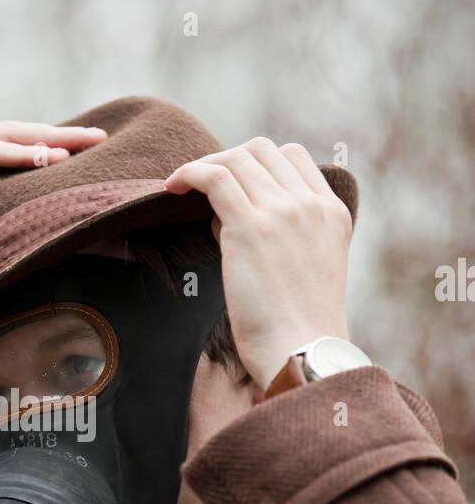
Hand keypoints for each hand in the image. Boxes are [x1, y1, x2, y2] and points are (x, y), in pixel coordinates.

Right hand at [0, 120, 107, 348]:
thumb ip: (18, 221)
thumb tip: (76, 228)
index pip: (11, 147)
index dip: (51, 146)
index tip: (90, 152)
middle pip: (12, 136)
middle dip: (58, 136)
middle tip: (99, 138)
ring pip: (4, 137)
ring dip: (49, 140)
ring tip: (88, 144)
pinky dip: (22, 154)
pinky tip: (55, 159)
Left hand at [164, 138, 352, 389]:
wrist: (304, 353)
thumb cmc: (297, 328)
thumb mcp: (304, 269)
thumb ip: (277, 236)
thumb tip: (225, 218)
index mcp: (332, 212)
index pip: (294, 158)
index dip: (258, 165)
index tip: (235, 187)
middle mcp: (311, 204)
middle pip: (262, 150)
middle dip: (228, 160)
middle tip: (203, 187)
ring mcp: (283, 212)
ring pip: (237, 158)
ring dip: (205, 166)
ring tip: (182, 188)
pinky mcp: (250, 227)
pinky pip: (214, 177)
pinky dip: (189, 173)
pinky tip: (172, 187)